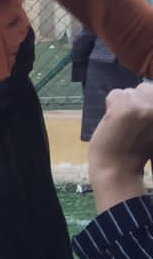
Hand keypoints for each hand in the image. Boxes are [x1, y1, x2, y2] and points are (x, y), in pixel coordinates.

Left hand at [90, 81, 152, 211]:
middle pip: (145, 87)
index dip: (146, 102)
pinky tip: (113, 121)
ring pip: (129, 91)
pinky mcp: (127, 109)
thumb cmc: (136, 152)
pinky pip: (115, 94)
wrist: (118, 171)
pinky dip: (110, 105)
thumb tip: (145, 90)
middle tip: (130, 121)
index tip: (139, 117)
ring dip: (123, 104)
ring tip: (123, 124)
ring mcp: (145, 107)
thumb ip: (151, 110)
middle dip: (136, 100)